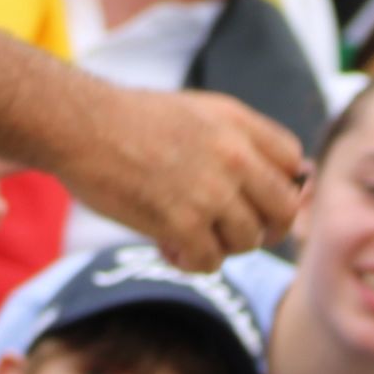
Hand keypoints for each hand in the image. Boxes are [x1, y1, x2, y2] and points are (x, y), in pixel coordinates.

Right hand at [60, 88, 305, 271]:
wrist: (80, 126)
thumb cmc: (130, 120)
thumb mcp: (198, 111)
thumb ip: (238, 139)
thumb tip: (278, 176)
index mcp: (238, 123)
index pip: (294, 164)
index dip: (280, 186)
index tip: (257, 199)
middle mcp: (234, 156)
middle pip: (283, 209)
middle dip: (265, 227)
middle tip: (234, 231)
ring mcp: (211, 191)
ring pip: (249, 241)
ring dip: (222, 246)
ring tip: (190, 236)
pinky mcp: (182, 222)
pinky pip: (211, 262)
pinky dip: (193, 262)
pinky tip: (169, 248)